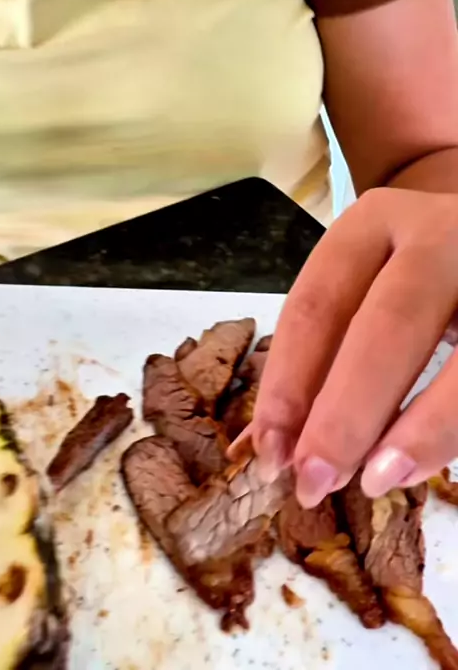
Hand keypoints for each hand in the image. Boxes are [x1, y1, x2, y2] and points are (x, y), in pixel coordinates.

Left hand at [250, 187, 457, 506]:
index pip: (318, 302)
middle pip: (388, 323)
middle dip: (345, 412)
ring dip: (414, 430)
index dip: (288, 382)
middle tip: (313, 480)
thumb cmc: (419, 277)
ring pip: (457, 360)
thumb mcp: (370, 289)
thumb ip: (326, 355)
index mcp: (374, 224)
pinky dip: (448, 428)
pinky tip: (418, 465)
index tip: (270, 450)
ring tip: (373, 482)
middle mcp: (437, 233)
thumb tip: (268, 442)